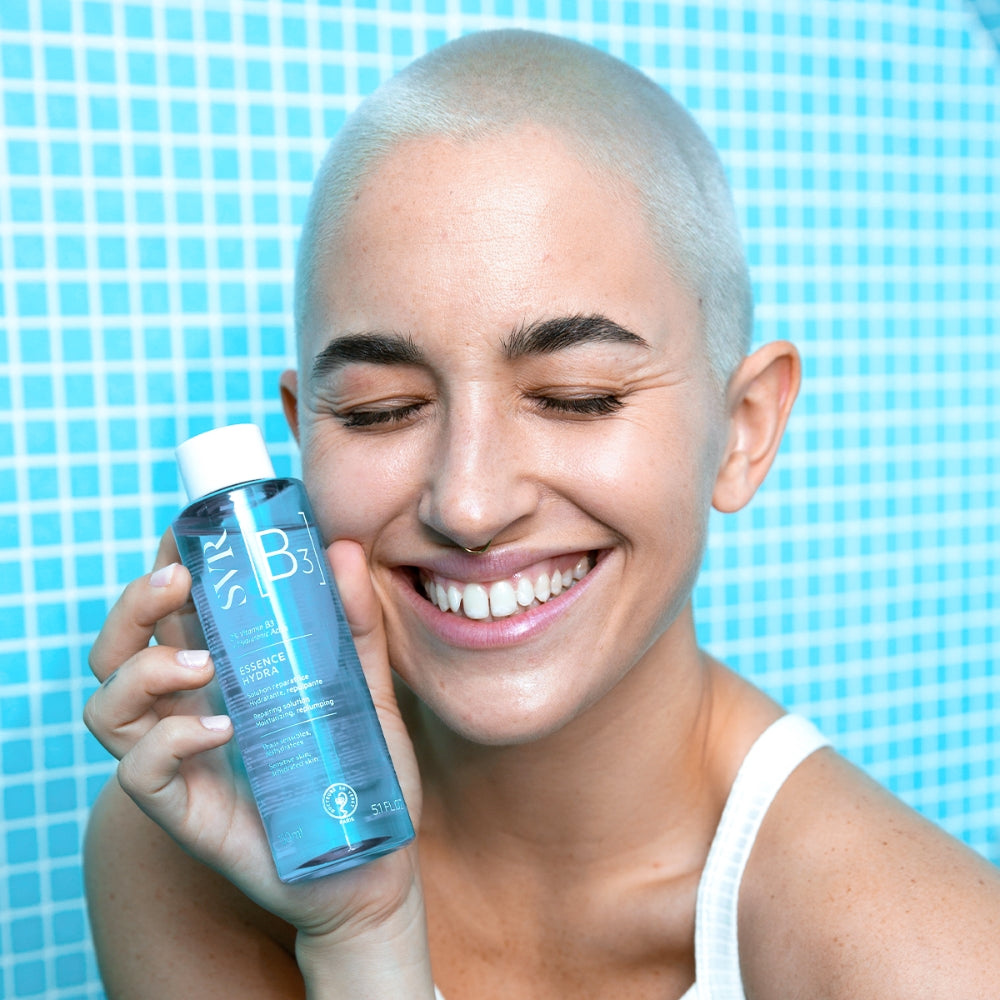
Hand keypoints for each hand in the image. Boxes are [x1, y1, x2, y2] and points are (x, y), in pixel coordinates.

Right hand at [84, 530, 431, 991]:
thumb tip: (344, 549)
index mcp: (224, 673)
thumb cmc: (360, 771)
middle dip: (131, 604)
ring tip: (204, 663)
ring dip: (143, 670)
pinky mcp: (184, 810)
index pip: (169, 612)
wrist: (373, 859)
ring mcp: (180, 761)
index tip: (186, 530)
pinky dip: (170, 739)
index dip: (163, 566)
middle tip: (178, 582)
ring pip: (107, 704)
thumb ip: (354, 625)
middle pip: (116, 648)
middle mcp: (188, 709)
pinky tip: (221, 728)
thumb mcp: (365, 689)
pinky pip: (141, 770)